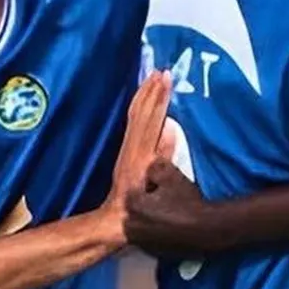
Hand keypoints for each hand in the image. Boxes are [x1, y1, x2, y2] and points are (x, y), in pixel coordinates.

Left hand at [108, 71, 173, 206]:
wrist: (118, 219)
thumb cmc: (146, 208)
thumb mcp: (162, 184)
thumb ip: (165, 154)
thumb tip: (169, 126)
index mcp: (142, 151)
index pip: (153, 117)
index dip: (160, 97)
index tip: (167, 77)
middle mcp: (132, 145)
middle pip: (141, 111)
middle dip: (151, 90)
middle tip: (160, 69)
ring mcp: (127, 147)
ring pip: (134, 113)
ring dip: (144, 94)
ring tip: (152, 77)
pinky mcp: (126, 151)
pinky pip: (132, 120)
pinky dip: (138, 105)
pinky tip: (143, 99)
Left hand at [126, 160, 214, 259]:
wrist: (207, 231)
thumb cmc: (188, 202)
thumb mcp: (171, 175)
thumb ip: (155, 167)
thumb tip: (150, 168)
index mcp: (132, 206)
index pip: (133, 191)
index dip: (148, 187)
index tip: (162, 187)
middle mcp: (132, 227)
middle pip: (134, 210)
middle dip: (146, 204)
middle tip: (165, 200)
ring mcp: (142, 243)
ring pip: (141, 226)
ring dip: (151, 220)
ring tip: (171, 213)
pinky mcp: (153, 254)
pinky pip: (150, 239)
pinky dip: (157, 233)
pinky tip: (173, 227)